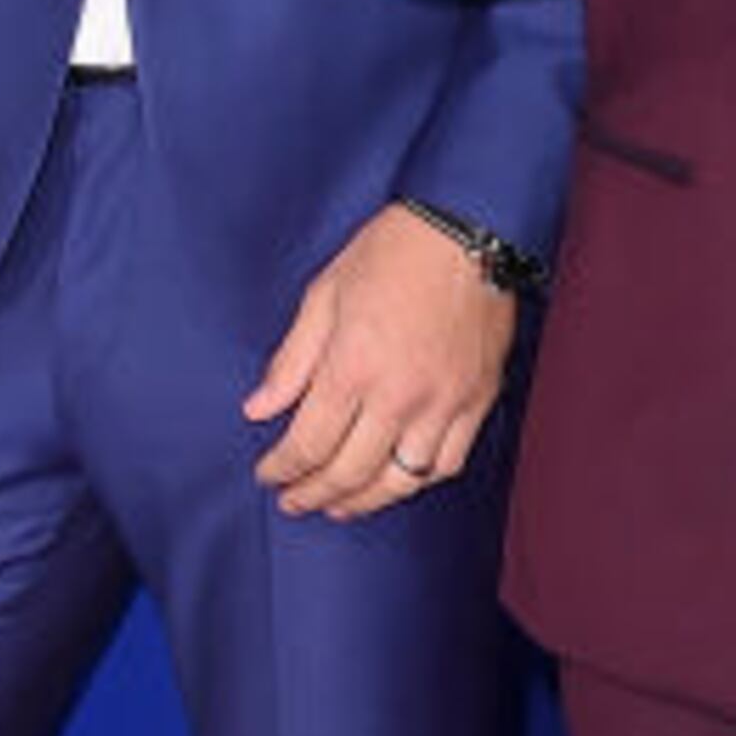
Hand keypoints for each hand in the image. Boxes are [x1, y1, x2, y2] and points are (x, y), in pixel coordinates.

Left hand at [245, 202, 514, 518]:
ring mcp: (444, 402)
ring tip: (339, 506)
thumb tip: (258, 409)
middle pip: (349, 472)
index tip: (267, 475)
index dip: (281, 469)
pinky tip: (397, 482)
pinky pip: (447, 463)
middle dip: (313, 494)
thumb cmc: (392, 252)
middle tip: (293, 501)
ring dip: (363, 502)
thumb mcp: (324, 294)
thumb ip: (292, 359)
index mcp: (353, 366)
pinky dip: (419, 481)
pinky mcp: (478, 400)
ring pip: (399, 481)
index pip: (308, 443)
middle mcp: (399, 395)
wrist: (468, 229)